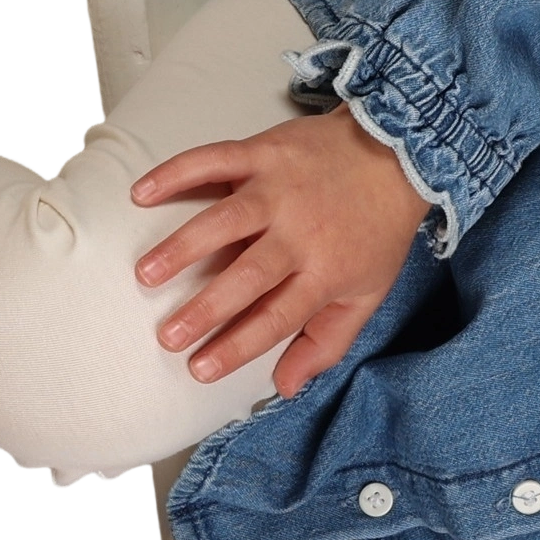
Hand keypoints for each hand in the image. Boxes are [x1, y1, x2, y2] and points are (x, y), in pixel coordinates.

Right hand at [130, 107, 428, 396]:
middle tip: (167, 336)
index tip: (199, 369)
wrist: (398, 153)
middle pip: (247, 277)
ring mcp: (279, 189)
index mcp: (325, 272)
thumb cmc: (377, 231)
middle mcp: (299, 232)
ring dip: (182, 247)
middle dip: (205, 309)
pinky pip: (213, 161)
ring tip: (146, 275)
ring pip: (224, 221)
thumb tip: (287, 387)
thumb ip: (326, 342)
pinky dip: (175, 173)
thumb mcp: (367, 294)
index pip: (276, 318)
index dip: (237, 346)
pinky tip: (141, 194)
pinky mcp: (264, 152)